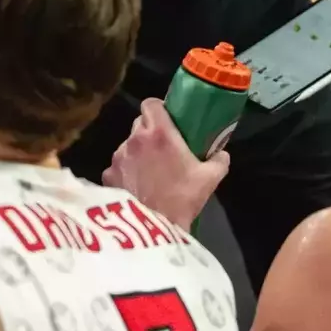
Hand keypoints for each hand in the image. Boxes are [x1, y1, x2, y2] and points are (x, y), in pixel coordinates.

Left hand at [102, 98, 229, 230]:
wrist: (154, 227)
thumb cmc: (183, 198)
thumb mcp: (210, 179)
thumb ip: (219, 161)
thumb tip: (223, 153)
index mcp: (159, 133)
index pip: (150, 103)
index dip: (159, 108)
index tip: (168, 117)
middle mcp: (134, 139)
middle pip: (139, 123)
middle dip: (151, 130)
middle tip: (164, 146)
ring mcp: (118, 156)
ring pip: (127, 144)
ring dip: (138, 150)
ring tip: (151, 169)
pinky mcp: (108, 173)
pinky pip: (118, 164)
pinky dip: (127, 169)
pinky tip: (137, 184)